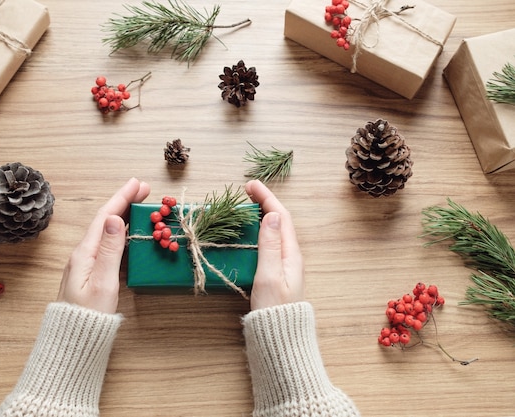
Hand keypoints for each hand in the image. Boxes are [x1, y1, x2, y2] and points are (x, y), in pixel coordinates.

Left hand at [57, 178, 150, 313]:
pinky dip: (119, 230)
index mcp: (85, 253)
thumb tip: (116, 220)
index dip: (122, 198)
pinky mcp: (89, 272)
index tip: (137, 183)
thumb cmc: (88, 317)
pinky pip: (106, 242)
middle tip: (144, 188)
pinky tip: (126, 229)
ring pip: (106, 230)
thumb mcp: (103, 283)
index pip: (106, 217)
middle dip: (124, 201)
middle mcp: (82, 253)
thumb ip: (111, 251)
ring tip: (138, 202)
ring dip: (122, 214)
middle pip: (105, 220)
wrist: (72, 341)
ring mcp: (84, 262)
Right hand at [245, 180, 304, 309]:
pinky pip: (269, 244)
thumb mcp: (270, 275)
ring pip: (274, 232)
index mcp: (291, 254)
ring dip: (261, 215)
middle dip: (265, 202)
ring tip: (246, 206)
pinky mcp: (276, 274)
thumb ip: (270, 245)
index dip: (267, 198)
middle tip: (246, 191)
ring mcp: (284, 266)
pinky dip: (258, 231)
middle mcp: (290, 257)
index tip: (250, 185)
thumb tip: (272, 215)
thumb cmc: (274, 310)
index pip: (281, 217)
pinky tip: (249, 233)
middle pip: (280, 221)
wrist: (280, 339)